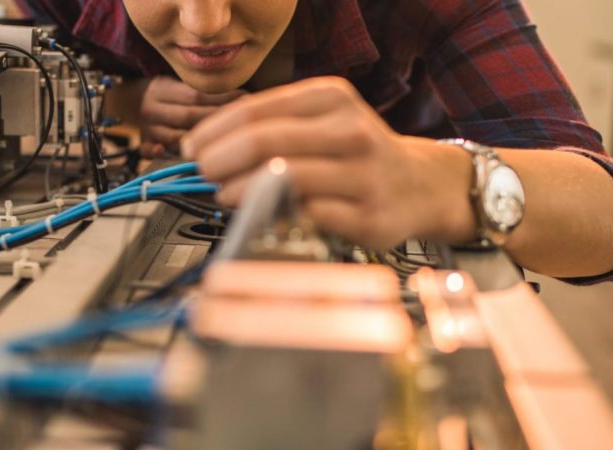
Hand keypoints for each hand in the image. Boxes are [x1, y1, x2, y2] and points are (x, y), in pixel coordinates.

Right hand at [139, 76, 245, 157]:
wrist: (131, 101)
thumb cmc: (168, 95)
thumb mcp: (178, 84)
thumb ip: (202, 92)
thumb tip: (244, 97)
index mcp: (163, 89)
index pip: (196, 96)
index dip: (222, 99)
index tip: (245, 99)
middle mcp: (152, 108)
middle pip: (188, 116)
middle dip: (216, 119)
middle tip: (242, 122)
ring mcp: (146, 128)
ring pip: (174, 136)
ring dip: (199, 140)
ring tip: (223, 141)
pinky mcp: (143, 143)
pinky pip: (149, 151)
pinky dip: (158, 152)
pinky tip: (167, 152)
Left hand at [182, 76, 468, 248]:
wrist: (419, 184)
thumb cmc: (357, 152)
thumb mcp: (321, 120)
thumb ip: (272, 127)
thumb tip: (208, 146)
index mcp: (331, 98)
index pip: (254, 111)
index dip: (213, 132)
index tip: (192, 148)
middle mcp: (350, 131)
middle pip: (262, 141)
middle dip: (218, 159)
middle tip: (204, 173)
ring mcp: (362, 174)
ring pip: (282, 178)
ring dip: (238, 190)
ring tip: (223, 194)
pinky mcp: (368, 216)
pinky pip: (306, 215)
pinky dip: (274, 214)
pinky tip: (261, 212)